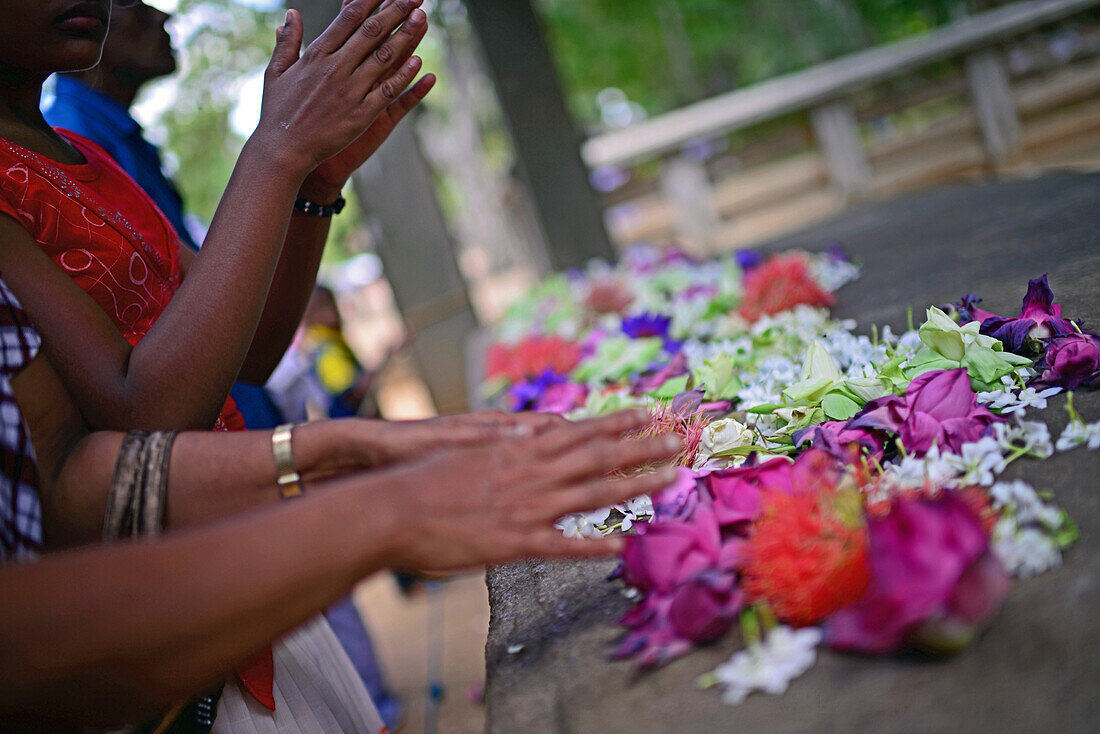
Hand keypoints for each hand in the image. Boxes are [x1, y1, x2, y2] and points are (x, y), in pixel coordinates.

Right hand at [255, 0, 431, 181]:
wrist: (282, 150)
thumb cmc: (277, 112)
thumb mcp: (276, 72)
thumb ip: (288, 42)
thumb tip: (291, 14)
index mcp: (316, 55)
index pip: (348, 19)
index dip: (370, 0)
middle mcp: (335, 68)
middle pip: (371, 32)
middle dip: (395, 11)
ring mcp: (350, 91)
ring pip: (384, 57)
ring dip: (406, 36)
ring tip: (422, 18)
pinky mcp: (361, 115)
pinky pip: (387, 91)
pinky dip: (403, 75)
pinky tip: (418, 62)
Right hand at [370, 410, 683, 569]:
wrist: (391, 508)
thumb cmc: (423, 477)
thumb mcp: (469, 447)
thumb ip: (508, 442)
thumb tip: (537, 431)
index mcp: (519, 449)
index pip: (579, 431)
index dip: (617, 423)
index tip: (649, 412)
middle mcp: (531, 473)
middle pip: (597, 456)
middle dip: (641, 447)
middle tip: (680, 439)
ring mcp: (526, 508)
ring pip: (592, 494)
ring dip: (635, 485)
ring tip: (672, 479)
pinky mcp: (513, 543)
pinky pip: (562, 545)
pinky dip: (593, 545)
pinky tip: (622, 543)